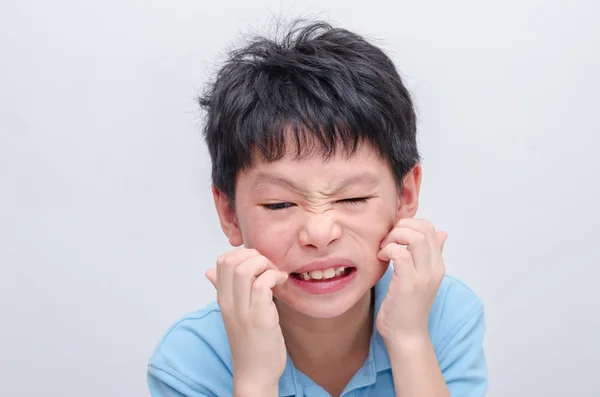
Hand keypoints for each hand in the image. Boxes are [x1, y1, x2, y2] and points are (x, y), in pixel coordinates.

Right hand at [205, 248, 287, 394]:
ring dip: (265, 265)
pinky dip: (274, 277)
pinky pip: (263, 285)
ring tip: (275, 275)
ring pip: (246, 270)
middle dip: (255, 256)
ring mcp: (243, 311)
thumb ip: (224, 290)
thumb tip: (208, 271)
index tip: (258, 264)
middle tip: (269, 268)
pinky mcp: (260, 319)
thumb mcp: (233, 313)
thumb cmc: (249, 342)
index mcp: (222, 299)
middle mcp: (229, 303)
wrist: (255, 374)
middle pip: (232, 261)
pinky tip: (281, 283)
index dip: (242, 254)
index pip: (222, 261)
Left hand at [375, 219, 447, 343]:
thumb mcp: (422, 278)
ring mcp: (423, 276)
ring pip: (415, 238)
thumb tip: (443, 233)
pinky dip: (388, 250)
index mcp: (438, 265)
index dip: (410, 224)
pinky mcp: (408, 284)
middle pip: (424, 229)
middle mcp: (434, 269)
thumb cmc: (408, 307)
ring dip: (395, 237)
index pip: (431, 229)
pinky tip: (381, 258)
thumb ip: (430, 256)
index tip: (394, 235)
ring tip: (384, 248)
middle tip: (387, 240)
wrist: (406, 336)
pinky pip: (401, 254)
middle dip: (401, 227)